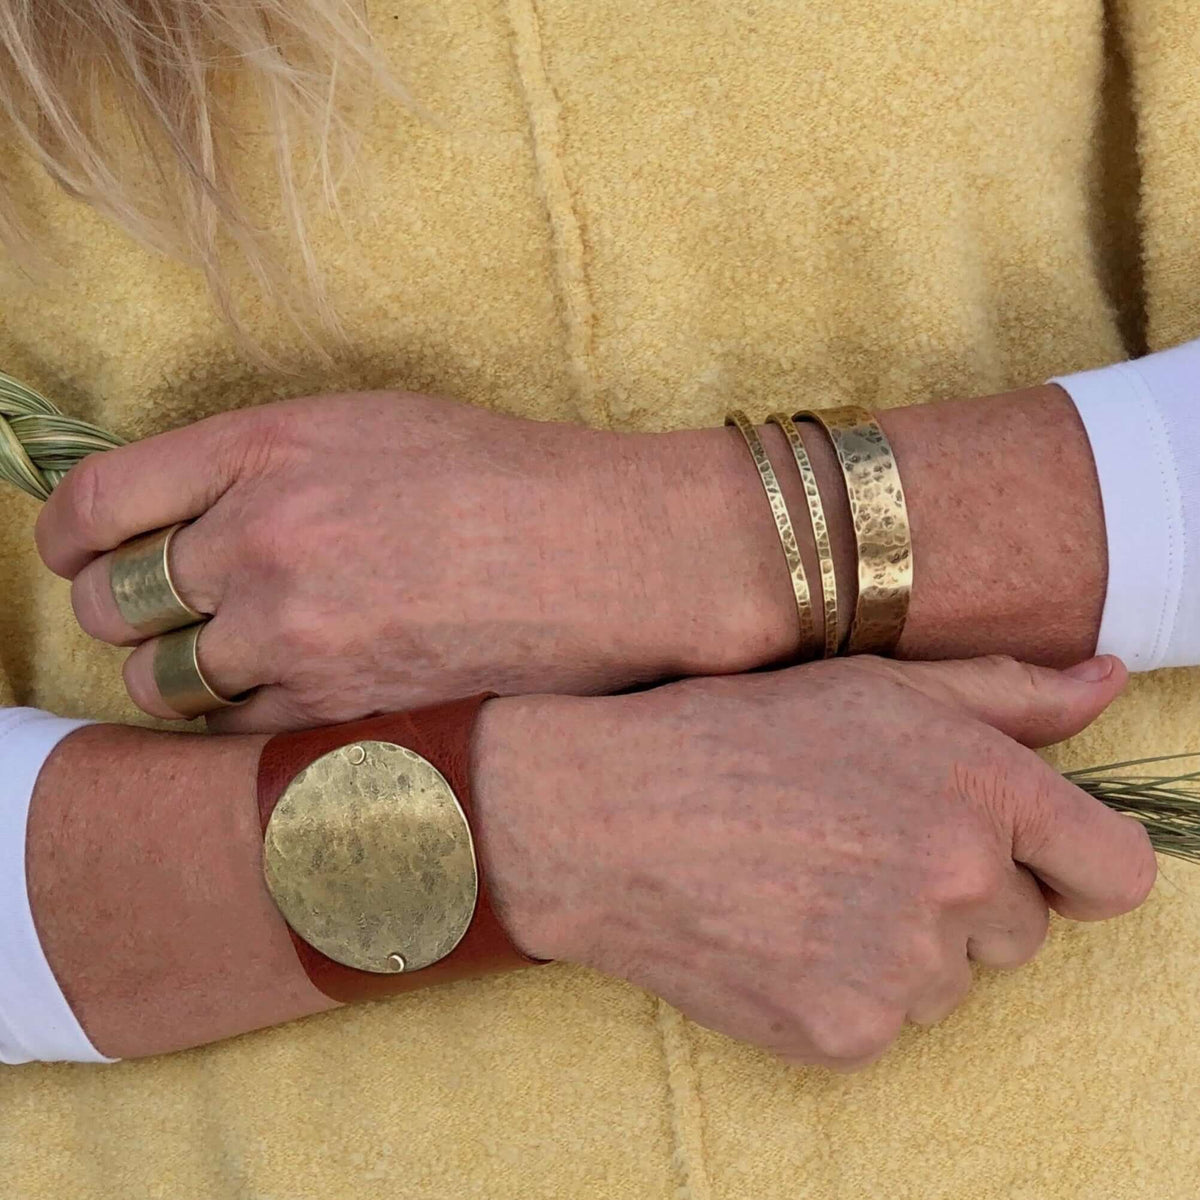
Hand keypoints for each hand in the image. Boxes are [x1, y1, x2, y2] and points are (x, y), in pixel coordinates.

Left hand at [36, 391, 790, 729]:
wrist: (604, 553)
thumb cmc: (501, 479)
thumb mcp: (369, 427)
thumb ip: (259, 464)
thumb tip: (181, 508)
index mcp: (265, 448)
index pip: (95, 501)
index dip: (65, 538)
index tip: (74, 555)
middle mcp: (262, 538)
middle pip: (111, 603)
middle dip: (127, 612)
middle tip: (168, 614)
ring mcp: (294, 632)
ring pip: (160, 683)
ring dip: (182, 676)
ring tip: (236, 662)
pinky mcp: (335, 710)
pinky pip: (230, 735)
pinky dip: (240, 722)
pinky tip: (291, 694)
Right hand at [473, 653, 1155, 1071]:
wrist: (605, 814)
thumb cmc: (736, 732)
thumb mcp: (874, 688)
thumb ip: (1007, 694)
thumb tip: (1107, 686)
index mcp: (980, 787)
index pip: (1117, 873)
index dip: (1076, 864)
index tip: (1031, 858)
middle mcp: (959, 882)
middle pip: (1026, 930)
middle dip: (965, 896)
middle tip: (864, 847)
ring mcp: (904, 968)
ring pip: (955, 981)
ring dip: (907, 946)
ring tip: (812, 885)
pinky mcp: (849, 1034)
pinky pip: (891, 1023)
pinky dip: (851, 989)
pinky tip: (784, 932)